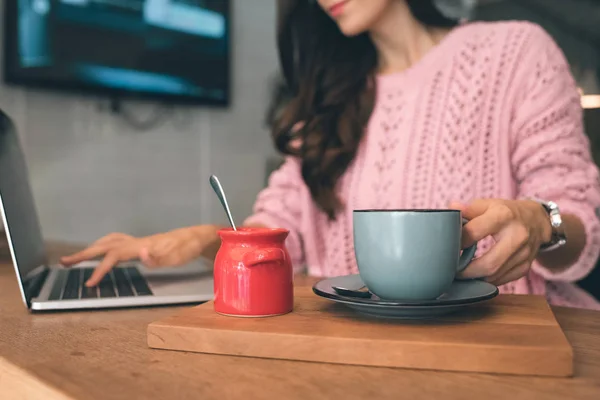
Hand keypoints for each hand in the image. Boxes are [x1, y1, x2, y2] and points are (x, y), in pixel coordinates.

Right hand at [60, 226, 216, 286]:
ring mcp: (139, 240)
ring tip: (77, 257)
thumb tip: (140, 252)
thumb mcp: (175, 256)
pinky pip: (117, 240)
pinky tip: (104, 249)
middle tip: (64, 262)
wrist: (196, 237)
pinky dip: (105, 244)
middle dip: (84, 254)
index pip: (113, 256)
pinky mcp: (143, 241)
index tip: (89, 283)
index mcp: (140, 245)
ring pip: (109, 241)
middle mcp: (136, 241)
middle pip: (105, 245)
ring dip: (92, 248)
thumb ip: (157, 257)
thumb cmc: (186, 249)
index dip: (100, 269)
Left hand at [450, 199, 551, 285]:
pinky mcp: (526, 267)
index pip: (474, 233)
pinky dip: (487, 280)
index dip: (458, 242)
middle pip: (488, 263)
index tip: (447, 247)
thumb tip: (450, 210)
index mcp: (503, 216)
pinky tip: (477, 275)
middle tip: (452, 270)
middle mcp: (517, 236)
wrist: (536, 220)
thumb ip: (467, 209)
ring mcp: (524, 254)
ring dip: (474, 278)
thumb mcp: (487, 204)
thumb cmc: (505, 212)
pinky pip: (503, 280)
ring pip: (495, 275)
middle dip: (466, 271)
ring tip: (461, 274)